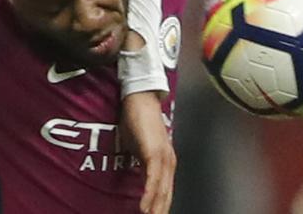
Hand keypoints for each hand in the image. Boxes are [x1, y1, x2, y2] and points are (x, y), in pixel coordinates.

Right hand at [120, 91, 174, 213]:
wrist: (139, 99)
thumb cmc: (137, 121)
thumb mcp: (138, 149)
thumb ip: (140, 164)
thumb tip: (133, 178)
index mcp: (166, 162)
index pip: (165, 191)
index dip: (160, 206)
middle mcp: (168, 162)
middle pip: (166, 195)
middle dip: (160, 211)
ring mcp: (163, 158)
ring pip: (161, 191)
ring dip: (154, 209)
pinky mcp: (154, 153)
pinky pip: (153, 180)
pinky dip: (149, 195)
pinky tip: (144, 208)